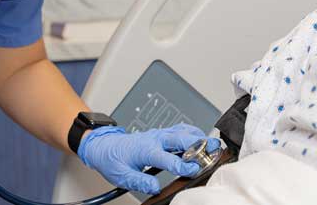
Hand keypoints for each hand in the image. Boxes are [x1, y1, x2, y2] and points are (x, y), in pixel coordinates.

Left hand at [77, 124, 220, 194]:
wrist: (103, 145)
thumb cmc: (111, 159)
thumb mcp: (121, 176)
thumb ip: (139, 181)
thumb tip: (155, 188)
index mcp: (144, 149)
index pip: (167, 158)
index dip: (182, 164)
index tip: (194, 170)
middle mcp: (153, 139)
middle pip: (179, 139)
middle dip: (197, 144)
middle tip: (213, 150)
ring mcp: (158, 134)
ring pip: (181, 131)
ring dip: (198, 137)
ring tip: (213, 145)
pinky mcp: (161, 134)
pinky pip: (179, 129)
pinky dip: (192, 133)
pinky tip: (201, 138)